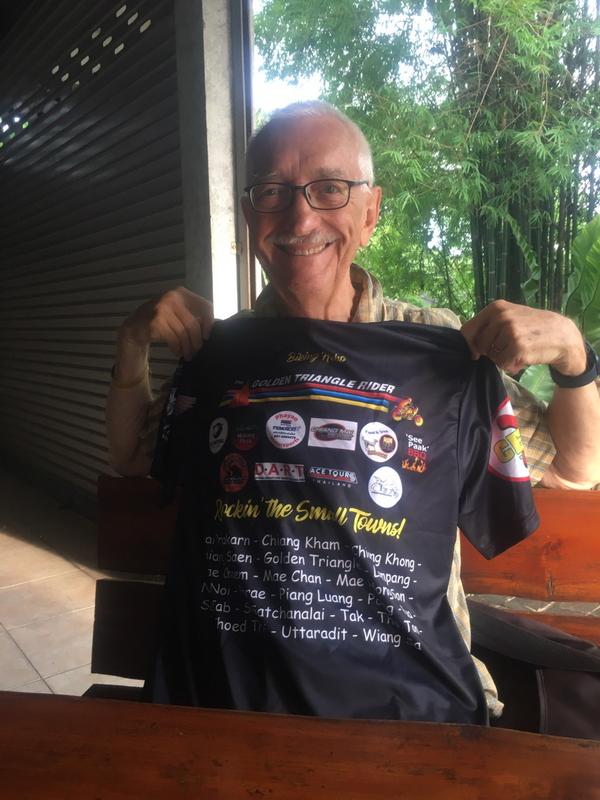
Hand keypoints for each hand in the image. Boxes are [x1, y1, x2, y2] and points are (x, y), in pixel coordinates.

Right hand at [118, 287, 214, 360]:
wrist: (134, 326)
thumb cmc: (159, 320)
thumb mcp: (177, 313)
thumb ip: (193, 316)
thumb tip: (217, 324)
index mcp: (181, 293)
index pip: (205, 306)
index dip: (209, 323)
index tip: (207, 336)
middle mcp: (172, 297)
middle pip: (194, 324)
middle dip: (197, 341)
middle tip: (196, 351)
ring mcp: (162, 308)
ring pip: (184, 333)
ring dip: (188, 348)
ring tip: (187, 354)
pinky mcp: (156, 321)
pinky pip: (174, 339)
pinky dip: (177, 349)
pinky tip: (177, 352)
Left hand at [460, 300, 585, 374]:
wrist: (562, 336)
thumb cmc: (533, 328)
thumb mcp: (511, 316)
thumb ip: (490, 325)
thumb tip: (469, 344)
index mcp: (496, 308)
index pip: (468, 329)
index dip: (470, 344)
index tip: (476, 352)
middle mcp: (501, 317)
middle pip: (480, 345)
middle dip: (491, 352)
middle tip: (509, 348)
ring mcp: (509, 332)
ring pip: (491, 356)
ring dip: (503, 359)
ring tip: (519, 351)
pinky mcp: (517, 347)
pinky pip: (502, 364)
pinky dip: (511, 366)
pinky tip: (523, 359)